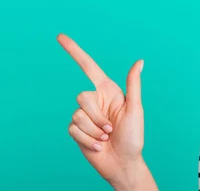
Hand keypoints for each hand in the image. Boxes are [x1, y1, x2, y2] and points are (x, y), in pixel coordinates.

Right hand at [58, 34, 155, 189]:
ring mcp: (85, 116)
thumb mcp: (135, 109)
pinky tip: (98, 146)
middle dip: (96, 116)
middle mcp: (95, 100)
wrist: (123, 163)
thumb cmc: (133, 137)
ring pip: (77, 115)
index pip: (88, 67)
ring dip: (93, 130)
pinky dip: (87, 139)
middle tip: (110, 129)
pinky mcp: (77, 130)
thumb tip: (139, 61)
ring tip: (105, 138)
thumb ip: (133, 85)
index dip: (74, 51)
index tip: (60, 37)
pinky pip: (73, 129)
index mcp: (108, 91)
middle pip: (82, 97)